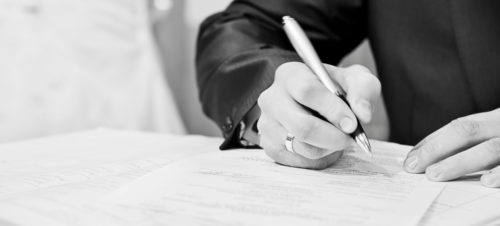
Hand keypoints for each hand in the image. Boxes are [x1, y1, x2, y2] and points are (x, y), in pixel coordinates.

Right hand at [257, 62, 380, 168]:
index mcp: (289, 75)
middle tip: (350, 139)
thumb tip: (362, 115)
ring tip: (337, 139)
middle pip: (302, 126)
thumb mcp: (354, 79)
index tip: (353, 124)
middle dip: (333, 137)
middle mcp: (271, 99)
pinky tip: (323, 146)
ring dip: (327, 148)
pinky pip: (296, 161)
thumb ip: (363, 90)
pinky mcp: (269, 146)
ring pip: (301, 146)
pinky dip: (317, 159)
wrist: (315, 102)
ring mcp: (266, 124)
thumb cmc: (334, 89)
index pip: (307, 91)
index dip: (333, 110)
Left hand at [404, 109, 499, 186]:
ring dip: (459, 162)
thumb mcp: (495, 132)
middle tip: (413, 166)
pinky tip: (485, 182)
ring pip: (490, 149)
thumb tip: (430, 158)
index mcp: (495, 119)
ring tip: (435, 175)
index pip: (458, 127)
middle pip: (467, 132)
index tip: (411, 157)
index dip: (432, 142)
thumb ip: (473, 142)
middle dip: (436, 149)